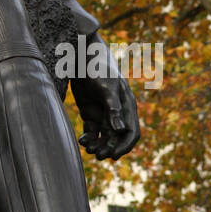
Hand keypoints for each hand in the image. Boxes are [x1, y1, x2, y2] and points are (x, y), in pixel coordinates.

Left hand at [71, 32, 140, 160]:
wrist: (80, 55)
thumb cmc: (97, 67)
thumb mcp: (106, 88)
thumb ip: (113, 108)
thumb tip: (120, 130)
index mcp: (127, 106)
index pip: (131, 132)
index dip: (124, 146)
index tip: (114, 156)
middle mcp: (117, 111)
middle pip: (116, 137)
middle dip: (108, 148)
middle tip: (97, 155)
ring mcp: (102, 112)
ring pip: (103, 136)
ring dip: (98, 145)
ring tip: (88, 149)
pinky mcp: (89, 111)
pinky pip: (91, 130)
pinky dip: (88, 137)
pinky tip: (82, 140)